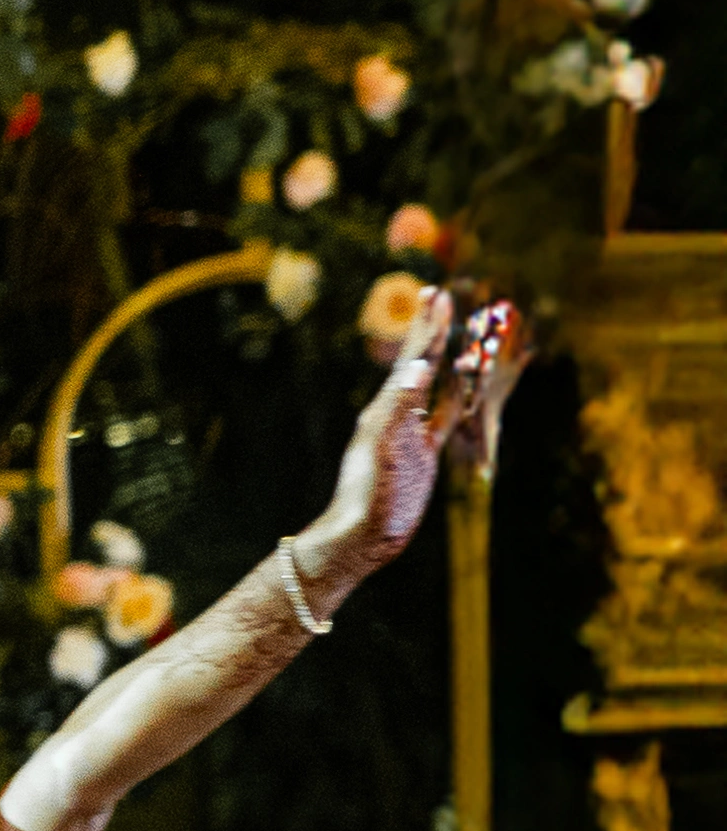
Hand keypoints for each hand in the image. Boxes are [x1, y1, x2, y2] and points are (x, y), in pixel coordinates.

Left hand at [302, 291, 531, 587]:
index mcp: (385, 408)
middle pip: (421, 363)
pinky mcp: (423, 453)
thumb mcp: (383, 448)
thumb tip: (420, 367)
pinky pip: (447, 416)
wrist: (363, 535)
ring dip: (451, 358)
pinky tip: (468, 384)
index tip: (435, 295)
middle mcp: (397, 415)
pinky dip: (461, 396)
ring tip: (462, 333)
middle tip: (441, 296)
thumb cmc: (368, 494)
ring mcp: (411, 433)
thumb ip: (400, 407)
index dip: (426, 329)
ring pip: (438, 385)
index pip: (412, 359)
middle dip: (433, 331)